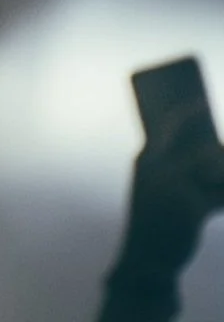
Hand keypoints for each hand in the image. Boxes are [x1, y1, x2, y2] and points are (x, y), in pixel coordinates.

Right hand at [119, 96, 223, 279]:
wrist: (146, 258)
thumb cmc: (154, 220)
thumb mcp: (157, 189)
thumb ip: (178, 168)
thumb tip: (215, 151)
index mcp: (145, 158)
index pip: (169, 124)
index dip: (187, 112)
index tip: (199, 102)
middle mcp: (158, 167)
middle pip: (199, 144)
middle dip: (218, 145)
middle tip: (223, 141)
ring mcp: (175, 186)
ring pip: (216, 170)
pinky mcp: (192, 207)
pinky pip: (221, 197)